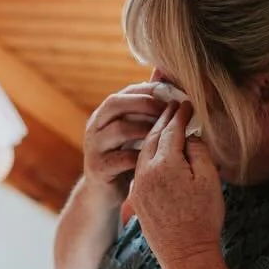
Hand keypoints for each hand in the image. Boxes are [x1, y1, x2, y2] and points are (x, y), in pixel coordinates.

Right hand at [82, 82, 167, 202]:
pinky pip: (120, 158)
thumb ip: (145, 106)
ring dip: (146, 128)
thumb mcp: (133, 131)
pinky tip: (157, 159)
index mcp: (105, 114)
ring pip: (119, 129)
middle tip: (169, 110)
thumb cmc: (125, 158)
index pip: (125, 92)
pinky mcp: (98, 168)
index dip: (149, 91)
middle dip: (144, 103)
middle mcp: (95, 126)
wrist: (103, 194)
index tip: (174, 95)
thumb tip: (164, 73)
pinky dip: (140, 156)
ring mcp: (94, 147)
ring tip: (168, 133)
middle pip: (115, 103)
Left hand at [132, 101, 223, 268]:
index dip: (179, 114)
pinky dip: (149, 154)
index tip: (187, 103)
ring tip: (165, 125)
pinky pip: (141, 168)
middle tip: (172, 105)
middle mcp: (146, 172)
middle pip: (153, 137)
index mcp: (164, 164)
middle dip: (163, 119)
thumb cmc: (203, 218)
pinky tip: (157, 153)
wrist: (186, 254)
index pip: (171, 130)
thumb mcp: (209, 180)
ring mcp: (139, 186)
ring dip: (153, 136)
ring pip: (144, 152)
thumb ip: (198, 152)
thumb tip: (190, 136)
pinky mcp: (138, 198)